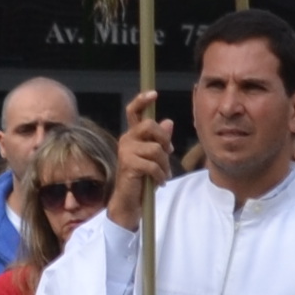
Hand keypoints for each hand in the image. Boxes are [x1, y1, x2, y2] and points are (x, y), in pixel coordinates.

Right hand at [108, 93, 174, 231]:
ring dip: (164, 164)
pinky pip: (153, 164)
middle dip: (164, 140)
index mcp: (132, 136)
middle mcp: (126, 140)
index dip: (142, 100)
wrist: (129, 201)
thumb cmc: (141, 179)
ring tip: (162, 174)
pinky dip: (160, 175)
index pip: (134, 112)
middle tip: (168, 154)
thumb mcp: (154, 158)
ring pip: (155, 148)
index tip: (154, 93)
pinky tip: (158, 182)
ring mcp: (125, 151)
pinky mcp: (128, 164)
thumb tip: (168, 122)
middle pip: (150, 125)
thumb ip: (160, 140)